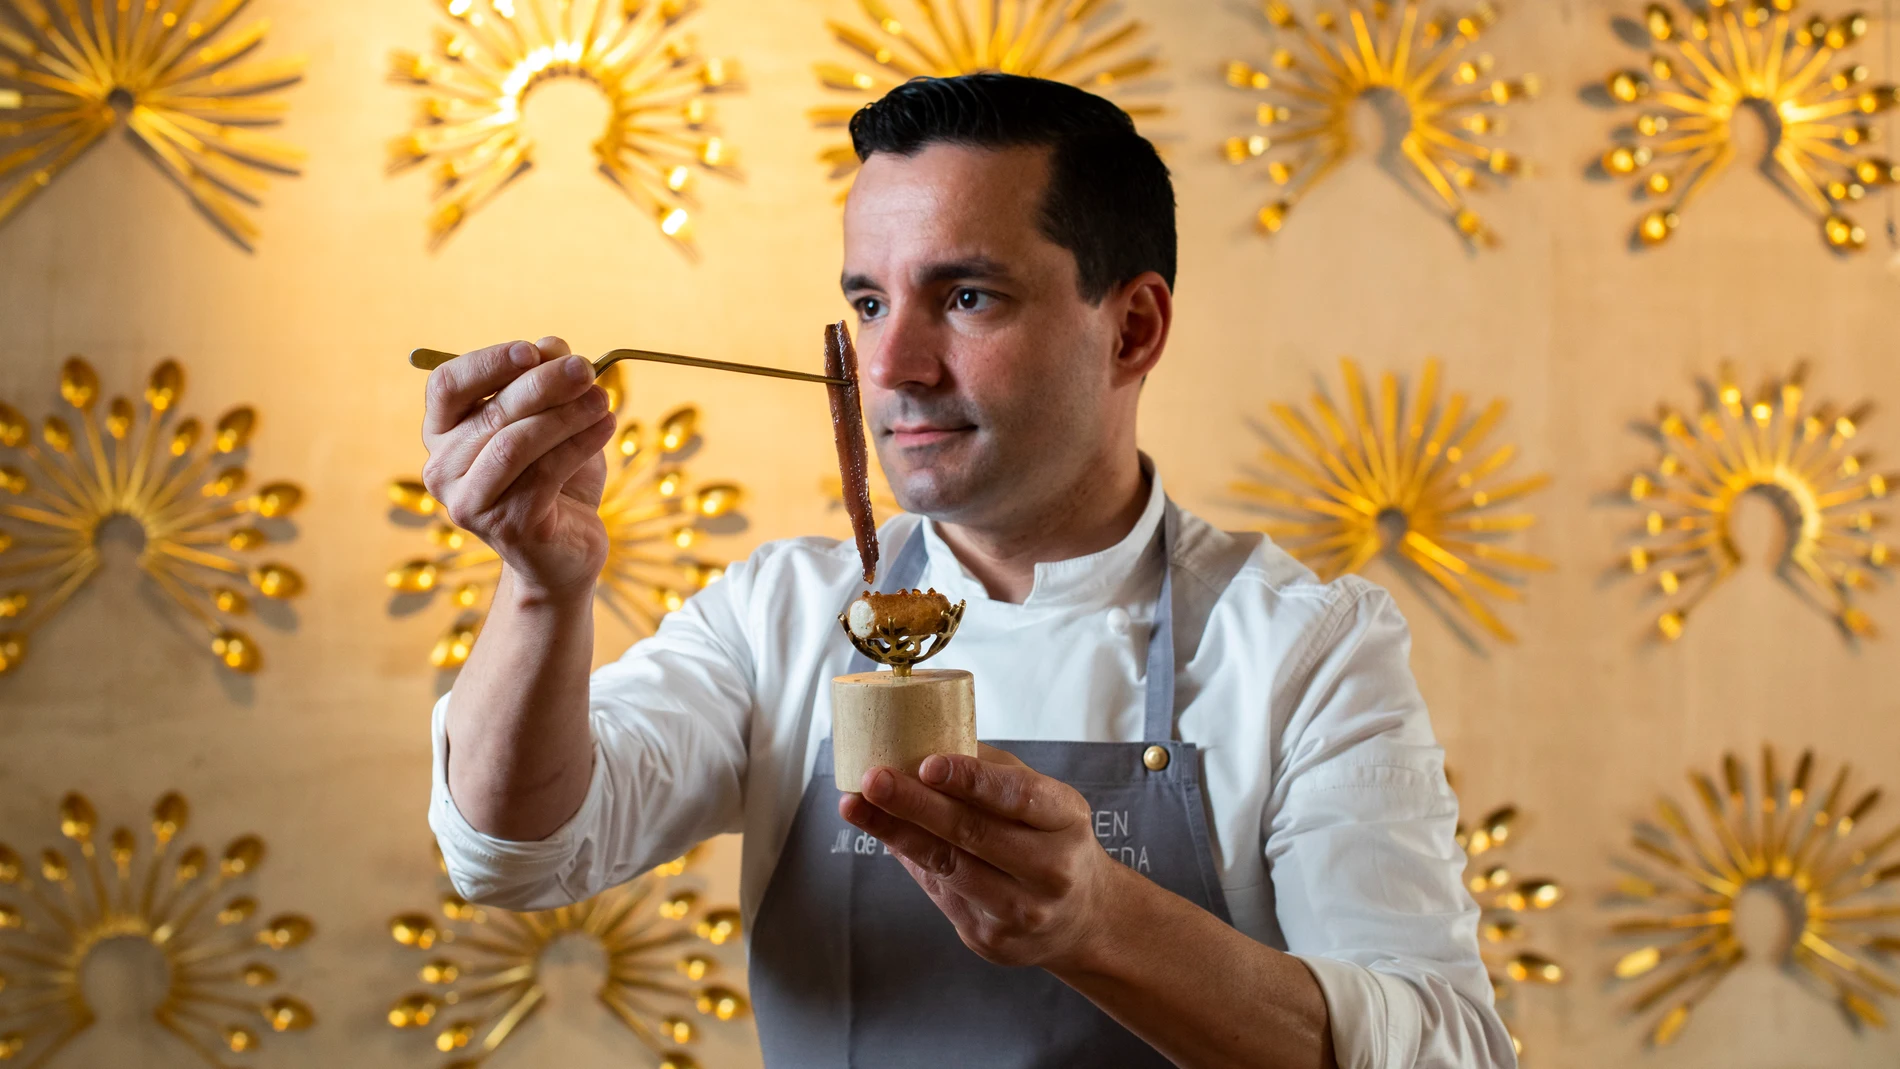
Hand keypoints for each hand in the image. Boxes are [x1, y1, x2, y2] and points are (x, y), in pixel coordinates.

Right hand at [420, 337, 616, 601]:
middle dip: (544, 385)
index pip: (448, 385)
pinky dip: (580, 443)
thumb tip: (551, 346)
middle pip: (490, 413)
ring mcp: (469, 503)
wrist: (567, 551)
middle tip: (586, 370)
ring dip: (566, 415)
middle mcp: (443, 470)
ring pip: (516, 444)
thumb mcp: (552, 421)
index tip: (534, 351)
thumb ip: (544, 381)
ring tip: (602, 400)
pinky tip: (606, 426)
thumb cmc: (556, 479)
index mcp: (443, 434)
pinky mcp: (506, 527)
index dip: (489, 363)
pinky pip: (545, 473)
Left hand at [839, 744, 1123, 970]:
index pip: (1018, 797)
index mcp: (1066, 820)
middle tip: (874, 779)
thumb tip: (922, 743)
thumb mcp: (1041, 800)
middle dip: (916, 804)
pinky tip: (882, 832)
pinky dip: (908, 858)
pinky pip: (939, 891)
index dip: (972, 780)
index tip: (928, 763)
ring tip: (857, 805)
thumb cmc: (1050, 840)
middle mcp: (1051, 871)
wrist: (1080, 918)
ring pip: (948, 867)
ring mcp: (1021, 911)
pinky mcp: (991, 940)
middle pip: (973, 834)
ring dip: (897, 832)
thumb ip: (990, 773)